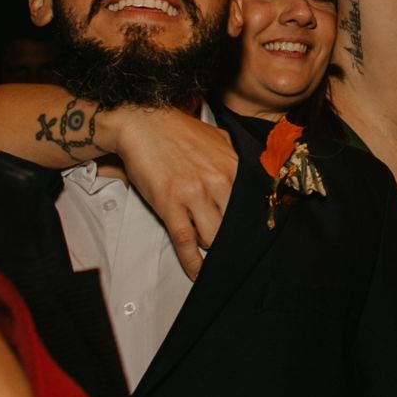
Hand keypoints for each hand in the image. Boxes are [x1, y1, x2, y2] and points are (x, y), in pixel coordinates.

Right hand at [100, 106, 236, 280]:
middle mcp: (218, 181)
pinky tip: (197, 272)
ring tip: (210, 253)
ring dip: (211, 246)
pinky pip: (185, 242)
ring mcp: (194, 194)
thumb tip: (253, 177)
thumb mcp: (219, 139)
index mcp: (232, 166)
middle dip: (230, 237)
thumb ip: (236, 159)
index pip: (250, 205)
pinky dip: (192, 262)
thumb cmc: (178, 132)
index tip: (252, 238)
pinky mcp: (170, 205)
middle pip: (233, 225)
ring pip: (213, 237)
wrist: (143, 124)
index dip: (249, 224)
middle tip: (230, 249)